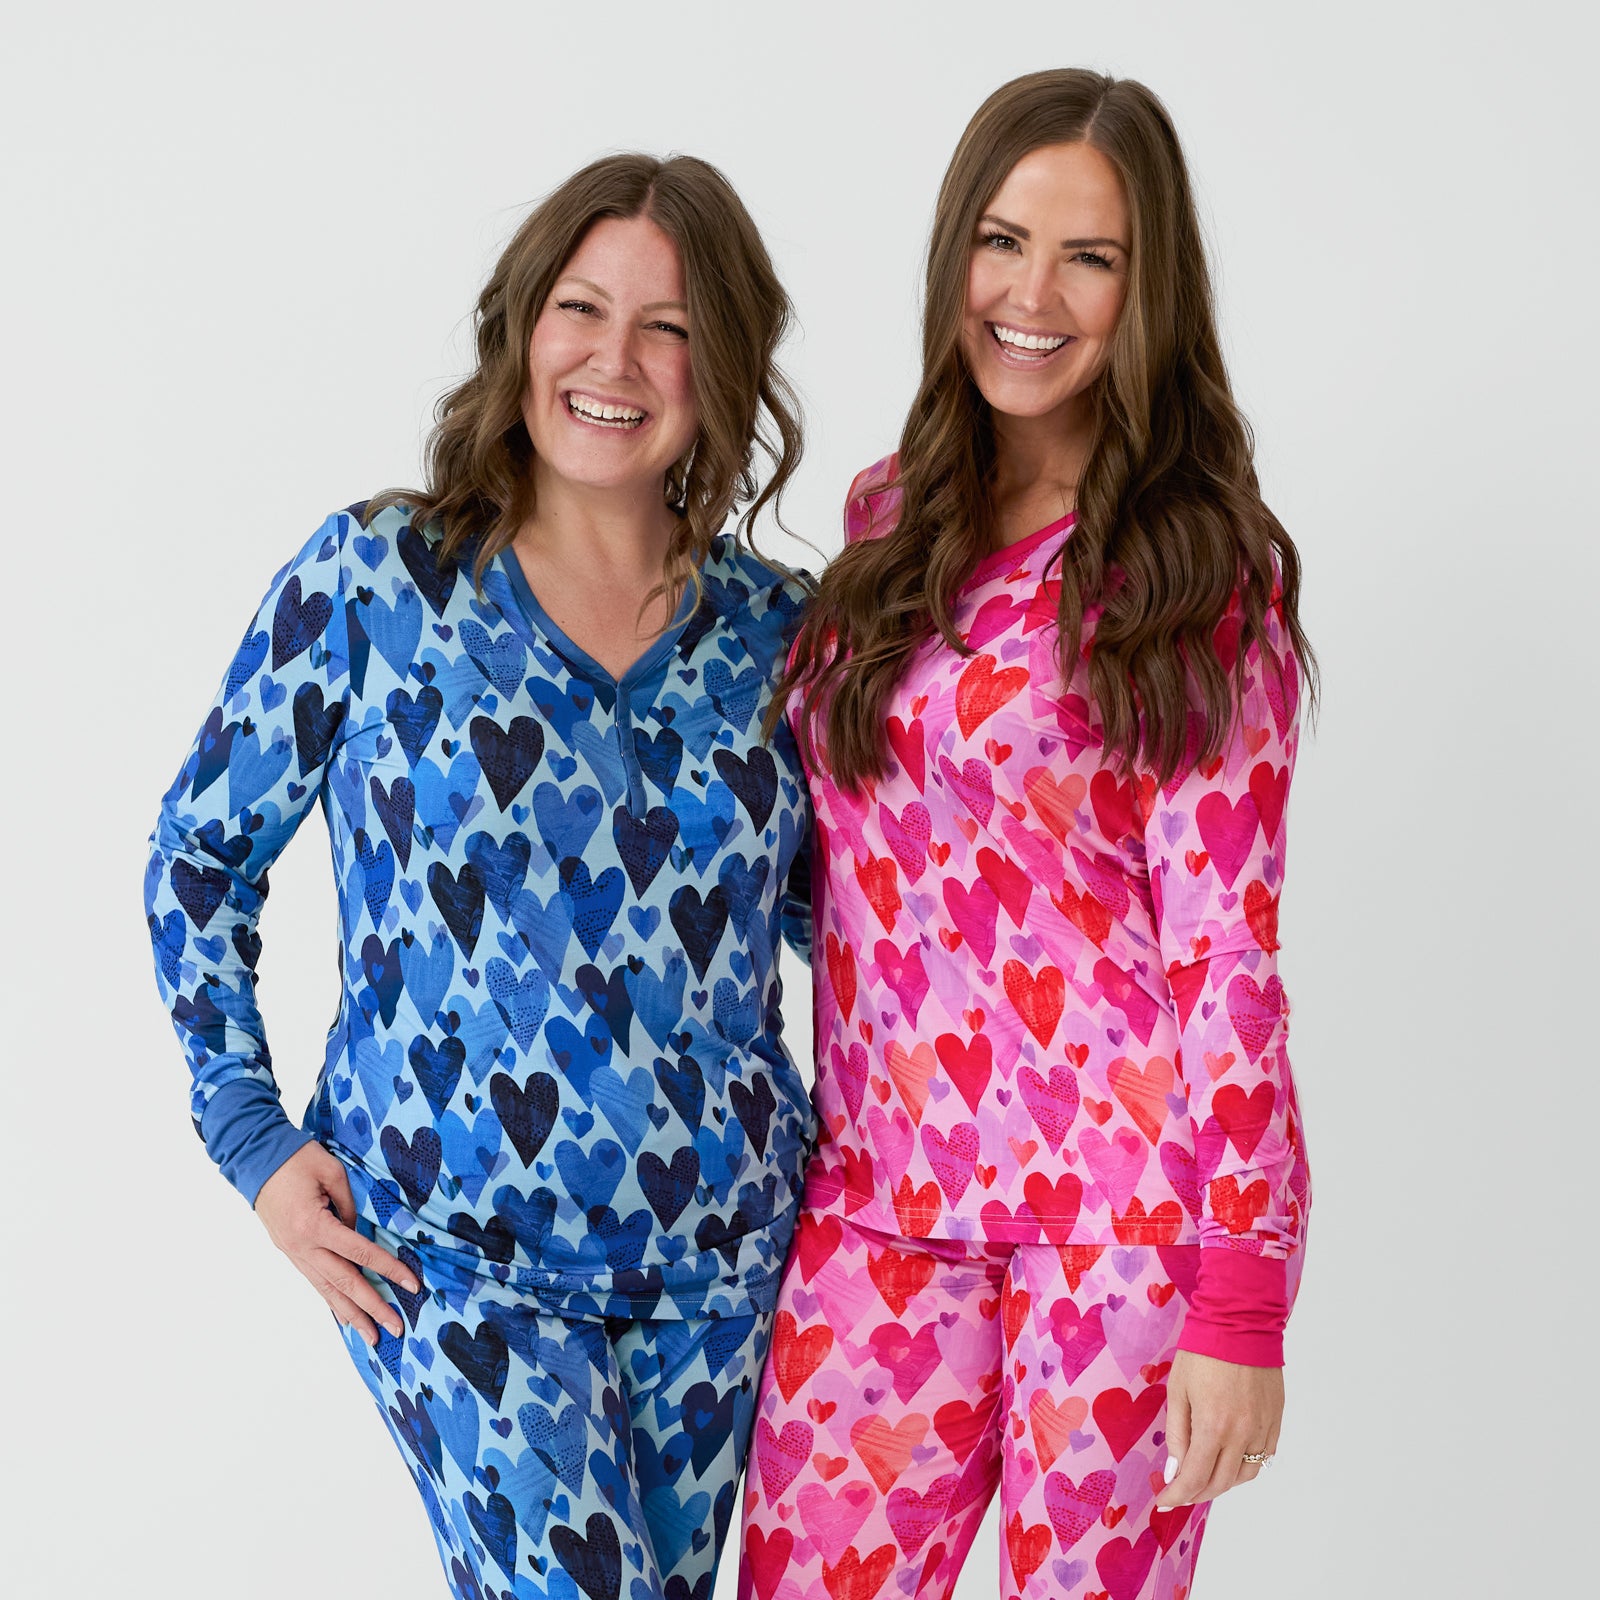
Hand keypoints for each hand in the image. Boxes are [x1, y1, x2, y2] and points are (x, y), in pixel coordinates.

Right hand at [254, 1142, 418, 1346]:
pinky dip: (330, 1300)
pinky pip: (314, 1281)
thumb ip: (349, 1207)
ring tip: (371, 1336)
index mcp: (315, 1226)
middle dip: (372, 1308)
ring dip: (350, 1315)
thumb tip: (357, 1234)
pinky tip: (343, 1315)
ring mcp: (293, 1252)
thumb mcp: (333, 1173)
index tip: (412, 1285)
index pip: (361, 1254)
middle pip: (344, 1283)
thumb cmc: (297, 1158)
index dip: (389, 1270)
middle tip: (396, 1330)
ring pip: (326, 1290)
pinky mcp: (289, 1251)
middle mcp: (303, 1247)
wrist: (255, 1158)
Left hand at [1155, 1348, 1282, 1507]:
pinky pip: (1264, 1457)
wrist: (1240, 1322)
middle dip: (1197, 1493)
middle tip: (1180, 1492)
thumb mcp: (1178, 1390)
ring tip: (1204, 1477)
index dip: (1177, 1495)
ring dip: (1223, 1483)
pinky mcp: (1275, 1420)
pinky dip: (1246, 1466)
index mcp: (1214, 1426)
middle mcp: (1242, 1434)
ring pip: (1245, 1475)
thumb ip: (1177, 1433)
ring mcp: (1262, 1428)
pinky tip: (1230, 1460)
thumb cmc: (1203, 1352)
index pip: (1194, 1477)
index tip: (1164, 1501)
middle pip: (1221, 1482)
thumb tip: (1175, 1469)